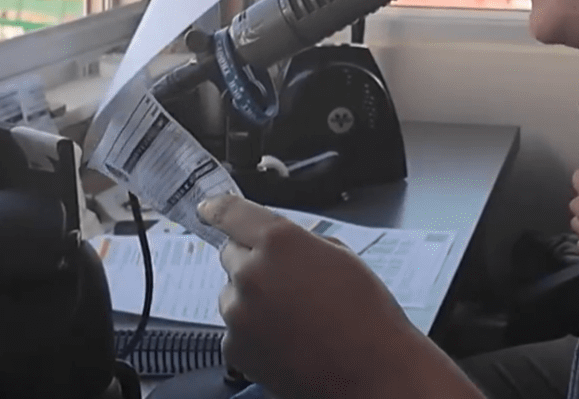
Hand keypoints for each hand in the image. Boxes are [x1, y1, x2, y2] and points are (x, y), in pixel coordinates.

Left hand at [199, 195, 481, 398]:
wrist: (369, 371)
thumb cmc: (365, 313)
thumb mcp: (341, 259)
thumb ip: (302, 244)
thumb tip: (284, 247)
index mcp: (280, 242)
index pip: (232, 213)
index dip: (218, 208)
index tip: (208, 208)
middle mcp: (251, 273)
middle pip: (230, 254)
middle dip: (251, 261)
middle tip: (284, 280)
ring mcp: (239, 313)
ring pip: (231, 294)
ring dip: (251, 298)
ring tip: (291, 317)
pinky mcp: (234, 347)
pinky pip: (234, 329)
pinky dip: (252, 332)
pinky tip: (285, 340)